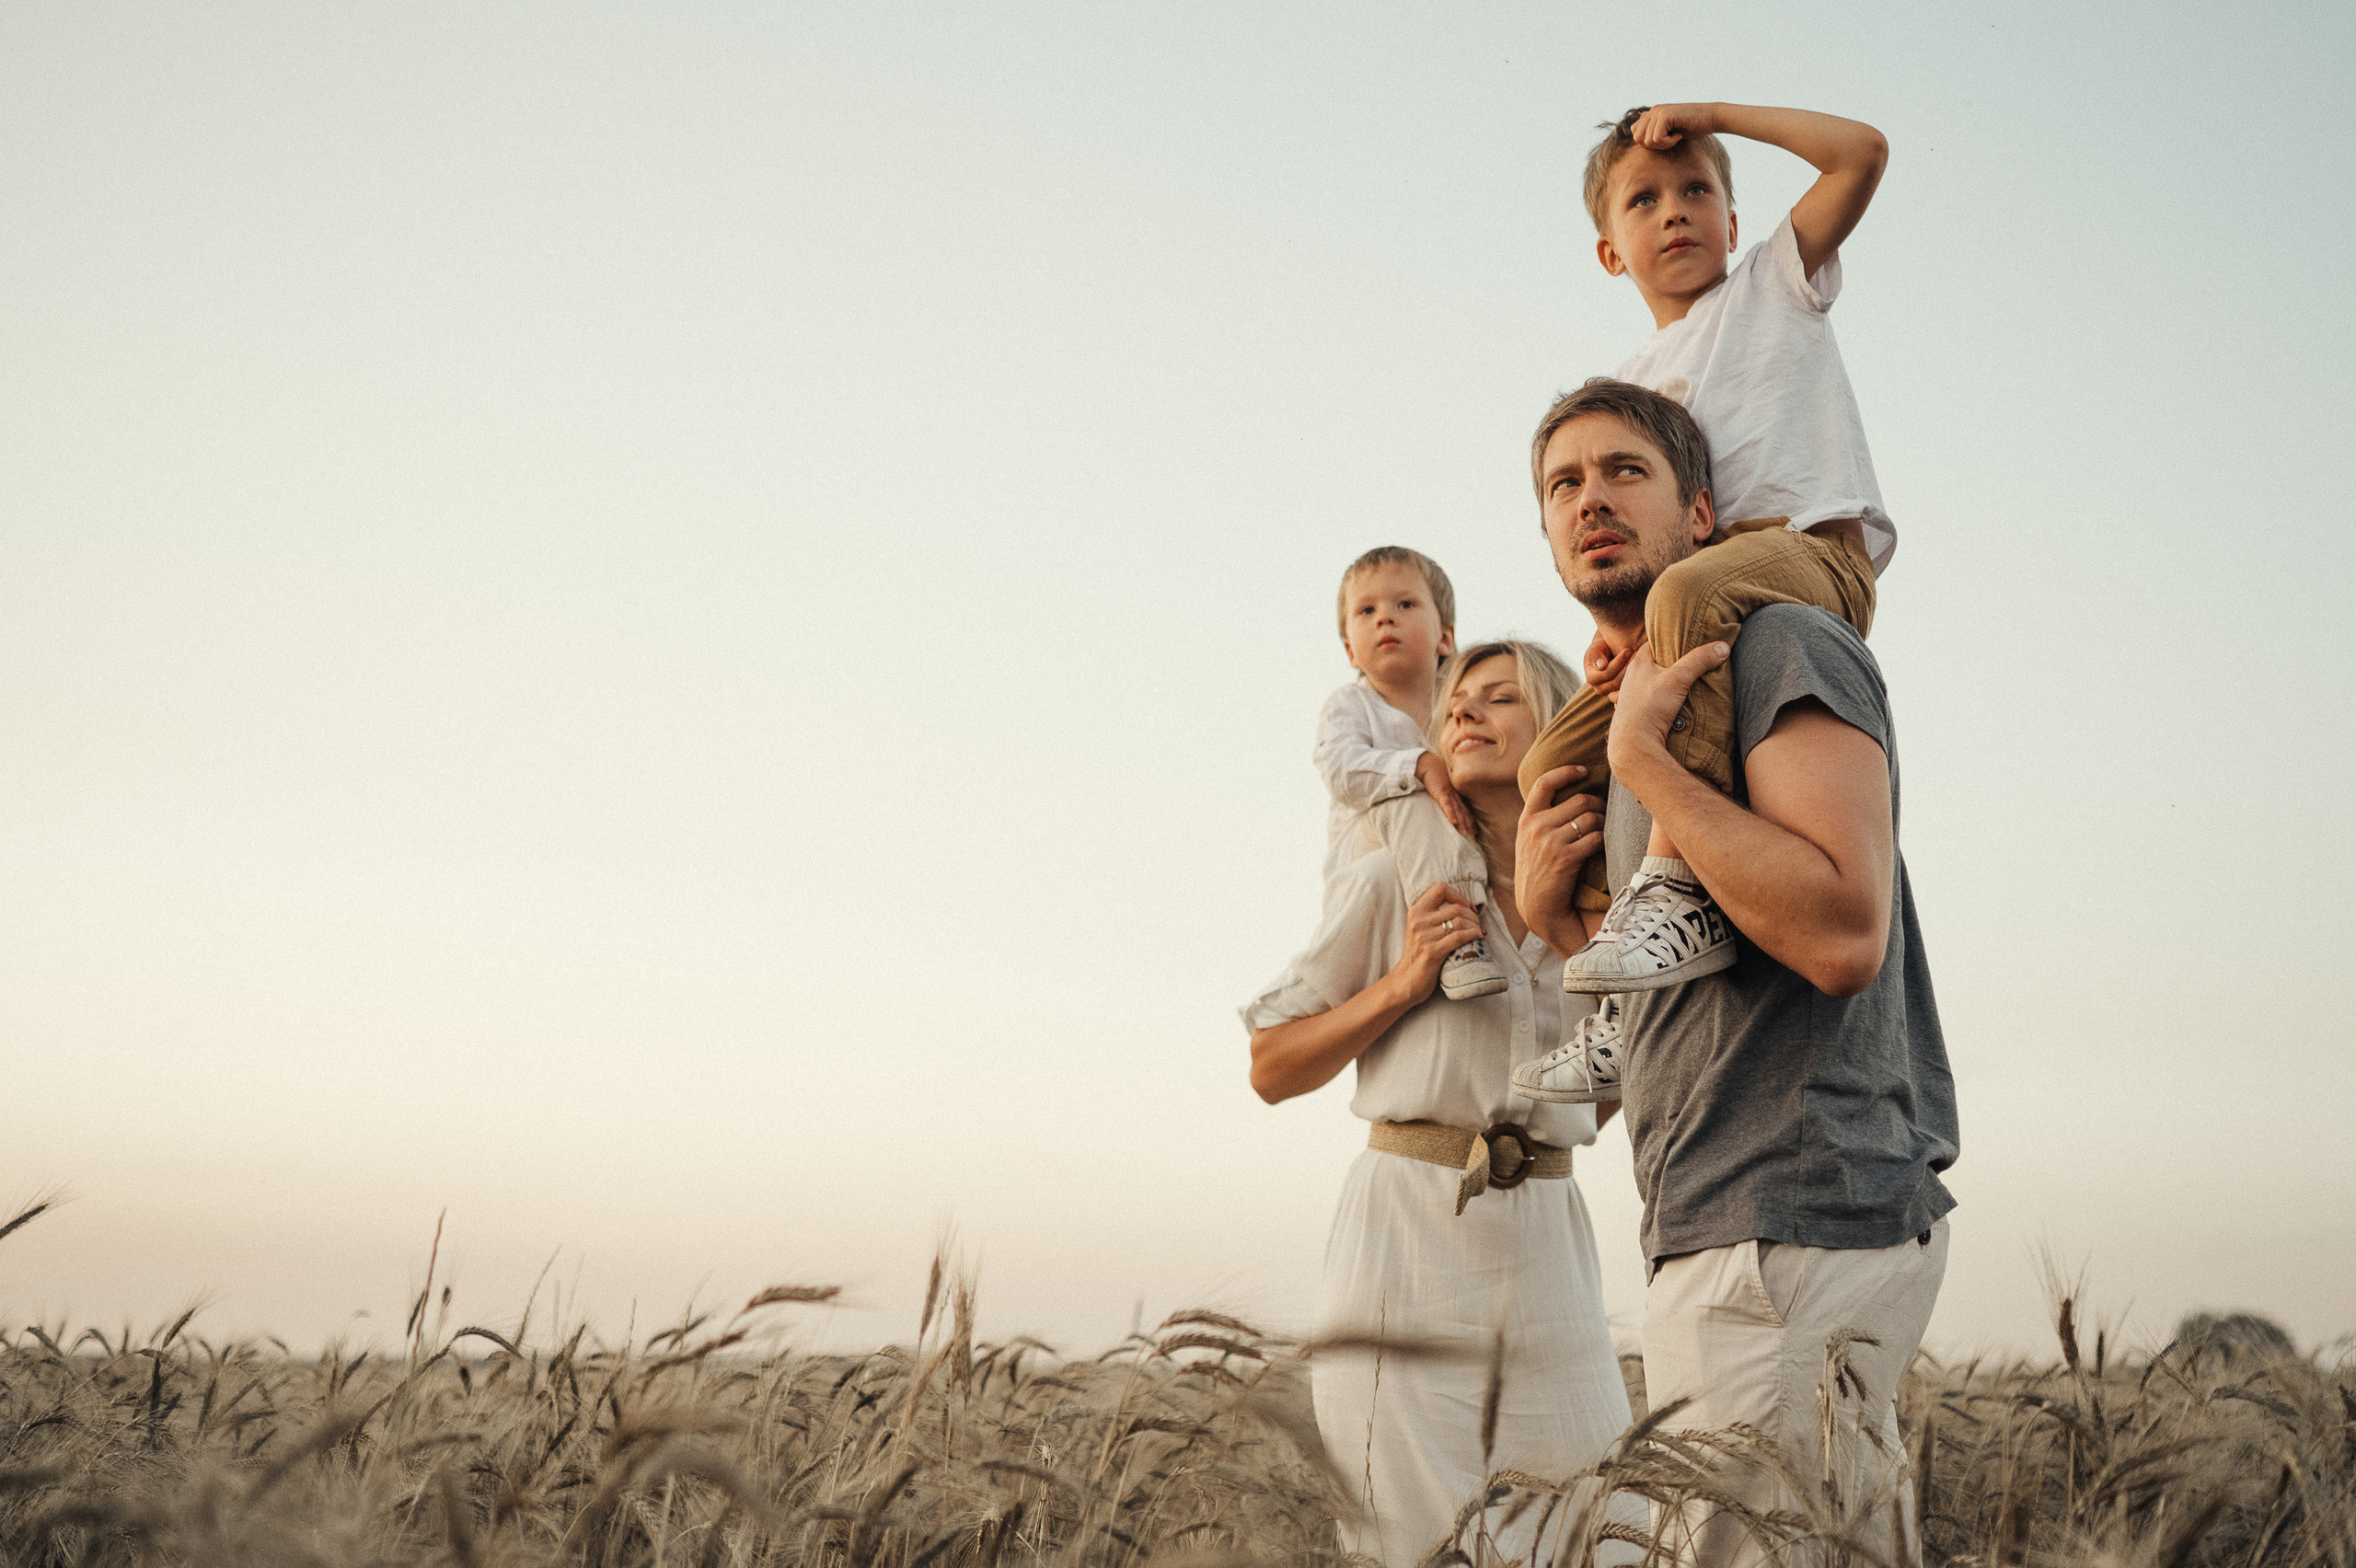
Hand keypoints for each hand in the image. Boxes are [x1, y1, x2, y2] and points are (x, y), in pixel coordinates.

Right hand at [1393, 882, 1482, 1001]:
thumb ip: (1435, 916)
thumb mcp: (1420, 929)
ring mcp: (1424, 937)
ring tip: (1478, 931)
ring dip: (1475, 925)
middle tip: (1477, 924)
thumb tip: (1465, 906)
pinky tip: (1479, 937)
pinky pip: (1460, 937)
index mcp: (1415, 911)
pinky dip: (1474, 935)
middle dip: (1472, 915)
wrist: (1406, 982)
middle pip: (1455, 907)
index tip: (1466, 907)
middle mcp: (1418, 921)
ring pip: (1460, 921)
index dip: (1458, 895)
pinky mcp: (1432, 952)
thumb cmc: (1419, 955)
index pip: (1440, 888)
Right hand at [1415, 751, 1477, 837]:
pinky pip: (1447, 805)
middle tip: (1473, 835)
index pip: (1464, 809)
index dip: (1469, 819)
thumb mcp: (1440, 786)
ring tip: (1465, 833)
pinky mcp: (1441, 792)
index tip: (1474, 830)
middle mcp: (1454, 795)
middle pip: (1463, 812)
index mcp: (1454, 794)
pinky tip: (1453, 822)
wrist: (1427, 764)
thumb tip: (1442, 800)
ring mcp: (1449, 794)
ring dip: (1461, 822)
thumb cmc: (1432, 774)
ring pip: (1457, 811)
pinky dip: (1450, 814)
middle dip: (1468, 824)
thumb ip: (1443, 794)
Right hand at [1512, 767, 1606, 956]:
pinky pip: (1595, 838)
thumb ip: (1543, 819)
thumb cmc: (1539, 873)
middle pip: (1579, 800)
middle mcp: (1536, 827)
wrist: (1537, 908)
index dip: (1566, 772)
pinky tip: (1603, 845)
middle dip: (1598, 804)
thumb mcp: (1529, 842)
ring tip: (1605, 830)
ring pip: (1590, 818)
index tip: (1583, 770)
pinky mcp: (1566, 858)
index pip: (1544, 783)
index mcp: (1526, 820)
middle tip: (1604, 812)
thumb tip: (1573, 796)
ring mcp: (1549, 843)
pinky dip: (1604, 839)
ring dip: (1604, 822)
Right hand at [1583, 631, 1639, 701]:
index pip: (1606, 674)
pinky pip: (1630, 696)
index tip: (1628, 649)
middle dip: (1628, 667)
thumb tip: (1601, 666)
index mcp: (1591, 677)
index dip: (1618, 662)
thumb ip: (1595, 654)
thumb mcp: (1596, 647)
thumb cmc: (1602, 647)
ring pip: (1624, 689)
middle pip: (1616, 683)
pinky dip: (1637, 687)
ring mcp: (1611, 694)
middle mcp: (1600, 689)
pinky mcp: (1622, 695)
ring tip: (1642, 661)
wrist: (1610, 651)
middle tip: (1638, 653)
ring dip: (1634, 675)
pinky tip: (1645, 674)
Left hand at [1605, 642, 1729, 776]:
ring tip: (1692, 682)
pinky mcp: (1640, 713)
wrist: (1633, 743)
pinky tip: (1680, 703)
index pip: (1656, 642)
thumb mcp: (1678, 678)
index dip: (1673, 639)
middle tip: (1696, 660)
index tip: (1690, 638)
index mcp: (1638, 662)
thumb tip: (1723, 646)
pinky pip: (1657, 700)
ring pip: (1658, 683)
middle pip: (1659, 663)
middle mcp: (1633, 677)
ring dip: (1672, 683)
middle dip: (1676, 662)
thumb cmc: (1649, 707)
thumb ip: (1699, 660)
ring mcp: (1635, 696)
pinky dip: (1668, 699)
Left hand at [1627, 102, 1721, 150]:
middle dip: (1653, 146)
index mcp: (1652, 114)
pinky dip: (1669, 142)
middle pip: (1638, 138)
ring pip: (1647, 140)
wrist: (1712, 118)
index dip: (1648, 143)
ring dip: (1663, 144)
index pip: (1635, 133)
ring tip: (1676, 136)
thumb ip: (1654, 131)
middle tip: (1669, 141)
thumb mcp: (1671, 131)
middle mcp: (1653, 111)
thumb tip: (1636, 132)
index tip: (1665, 140)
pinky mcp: (1665, 115)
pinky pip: (1657, 139)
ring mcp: (1659, 111)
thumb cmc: (1694, 127)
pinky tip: (1679, 135)